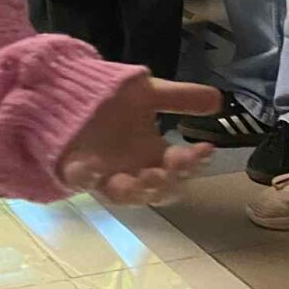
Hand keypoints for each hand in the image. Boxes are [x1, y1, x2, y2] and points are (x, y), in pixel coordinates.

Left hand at [60, 75, 220, 202]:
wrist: (68, 93)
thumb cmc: (113, 99)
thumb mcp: (148, 93)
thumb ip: (179, 97)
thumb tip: (219, 98)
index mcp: (153, 155)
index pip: (181, 168)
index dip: (195, 162)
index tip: (205, 148)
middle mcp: (133, 172)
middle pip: (157, 191)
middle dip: (167, 181)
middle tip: (173, 164)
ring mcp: (103, 175)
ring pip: (123, 195)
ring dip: (133, 189)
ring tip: (140, 177)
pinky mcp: (74, 171)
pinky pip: (80, 181)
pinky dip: (86, 177)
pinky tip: (90, 166)